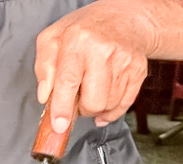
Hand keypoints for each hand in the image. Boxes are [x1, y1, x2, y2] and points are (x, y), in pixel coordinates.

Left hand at [35, 0, 156, 132]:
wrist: (122, 18)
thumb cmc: (83, 31)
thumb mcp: (52, 39)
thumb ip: (43, 67)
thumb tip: (45, 95)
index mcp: (79, 41)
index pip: (69, 81)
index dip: (63, 108)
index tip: (59, 126)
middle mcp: (104, 51)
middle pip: (93, 101)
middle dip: (81, 108)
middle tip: (76, 96)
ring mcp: (124, 61)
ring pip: (108, 105)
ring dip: (96, 107)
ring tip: (90, 90)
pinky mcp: (138, 70)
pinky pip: (124, 105)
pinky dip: (111, 110)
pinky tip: (104, 101)